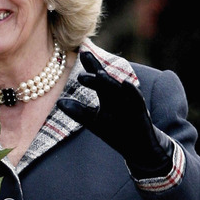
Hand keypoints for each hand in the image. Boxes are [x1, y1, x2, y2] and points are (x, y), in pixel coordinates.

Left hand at [57, 51, 173, 178]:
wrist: (139, 148)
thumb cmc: (116, 132)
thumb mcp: (94, 121)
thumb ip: (78, 111)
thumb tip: (59, 102)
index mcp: (107, 95)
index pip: (97, 78)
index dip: (90, 65)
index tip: (80, 52)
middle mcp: (118, 96)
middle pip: (106, 79)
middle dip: (96, 68)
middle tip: (85, 55)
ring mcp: (130, 103)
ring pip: (119, 89)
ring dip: (109, 81)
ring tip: (98, 73)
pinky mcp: (141, 113)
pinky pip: (137, 101)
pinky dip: (133, 92)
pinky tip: (127, 84)